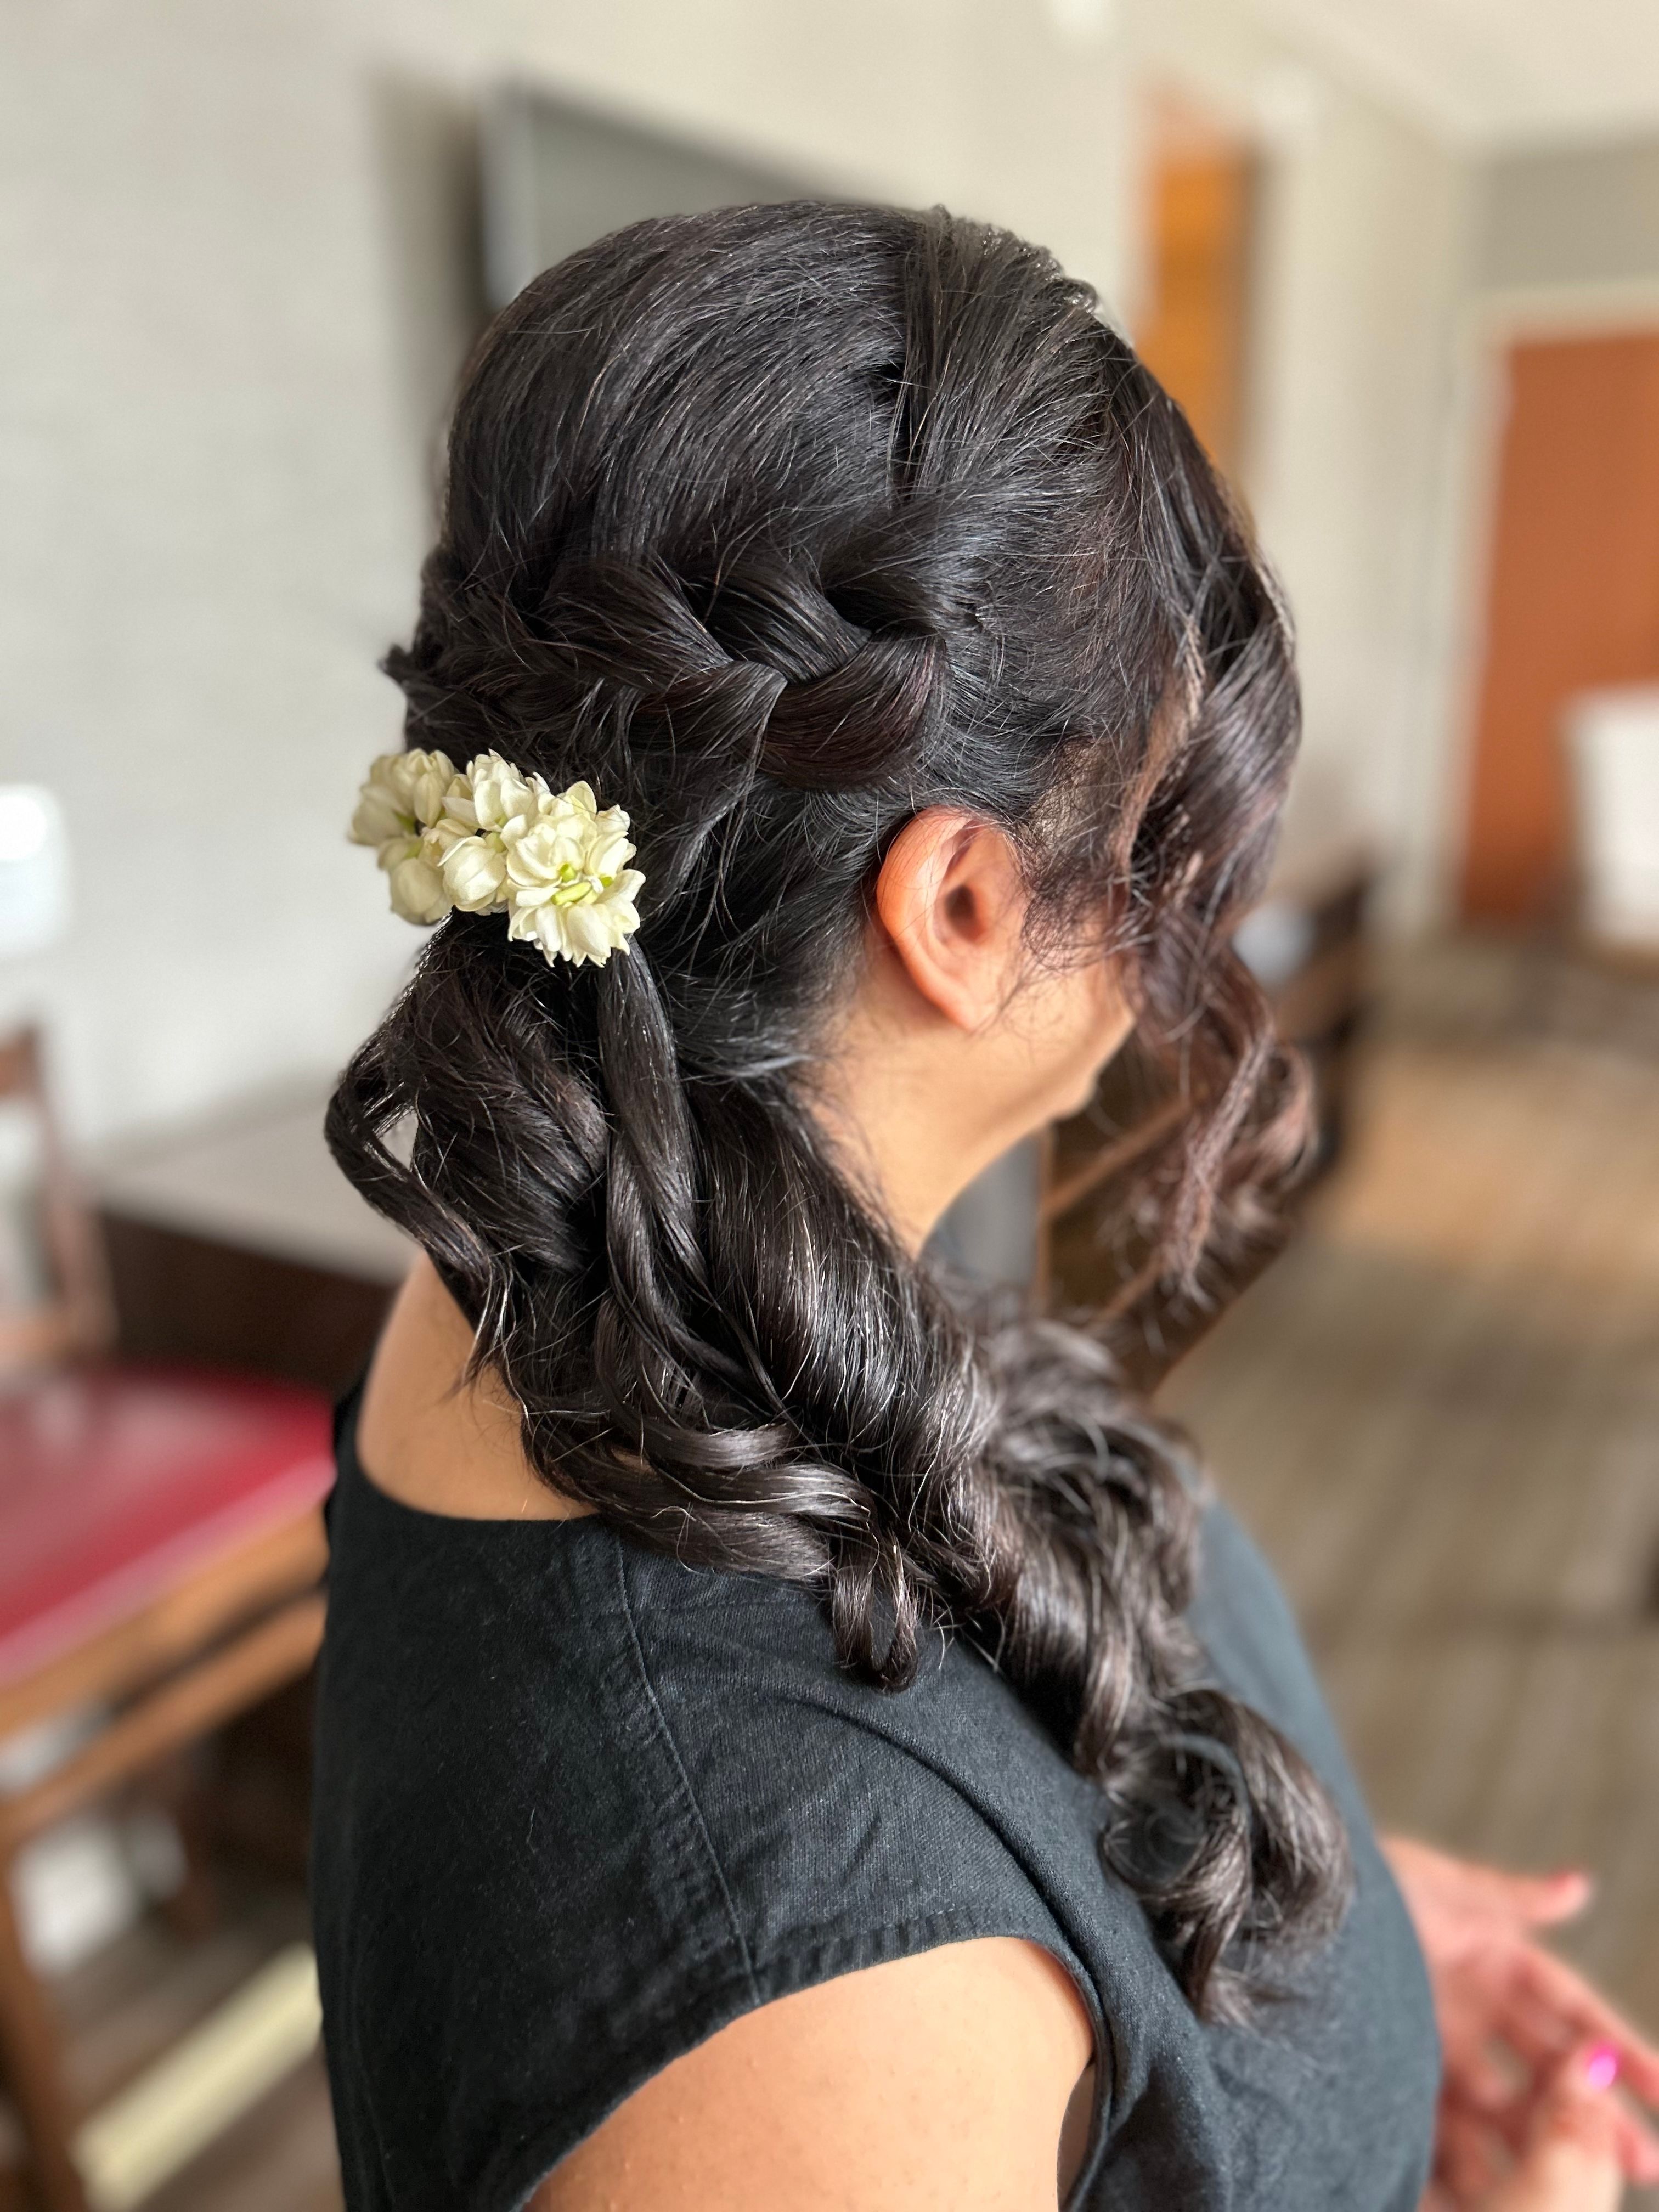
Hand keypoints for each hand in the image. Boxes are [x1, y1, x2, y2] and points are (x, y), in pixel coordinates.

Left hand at [1384, 1837, 1658, 2204]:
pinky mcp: (1394, 2070)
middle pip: (1551, 2070)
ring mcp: (1436, 2042)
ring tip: (1583, 2184)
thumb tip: (1580, 1884)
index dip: (1622, 2046)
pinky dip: (1475, 2156)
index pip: (1574, 2009)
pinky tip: (1501, 2183)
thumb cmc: (1357, 1874)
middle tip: (1647, 2162)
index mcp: (1494, 1955)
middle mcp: (1473, 2005)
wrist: (1278, 1900)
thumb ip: (1509, 1894)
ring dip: (1548, 2141)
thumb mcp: (1435, 1880)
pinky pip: (1443, 2121)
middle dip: (1600, 2113)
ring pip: (1508, 2105)